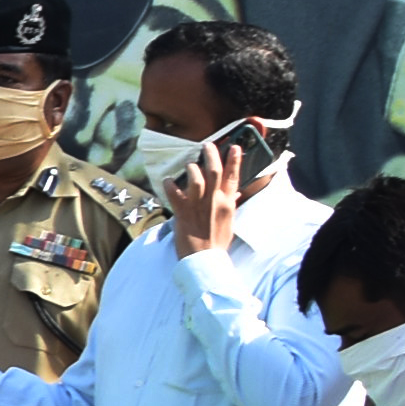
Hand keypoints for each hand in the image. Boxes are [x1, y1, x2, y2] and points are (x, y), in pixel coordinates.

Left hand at [168, 136, 245, 255]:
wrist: (206, 260)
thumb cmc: (217, 242)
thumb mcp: (229, 221)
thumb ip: (231, 205)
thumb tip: (236, 195)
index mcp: (228, 204)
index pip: (233, 177)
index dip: (234, 160)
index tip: (234, 147)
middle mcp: (215, 202)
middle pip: (214, 172)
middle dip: (211, 155)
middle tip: (207, 145)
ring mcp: (198, 207)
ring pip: (196, 179)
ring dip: (192, 169)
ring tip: (189, 165)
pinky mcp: (183, 213)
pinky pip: (174, 194)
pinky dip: (170, 185)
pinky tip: (168, 180)